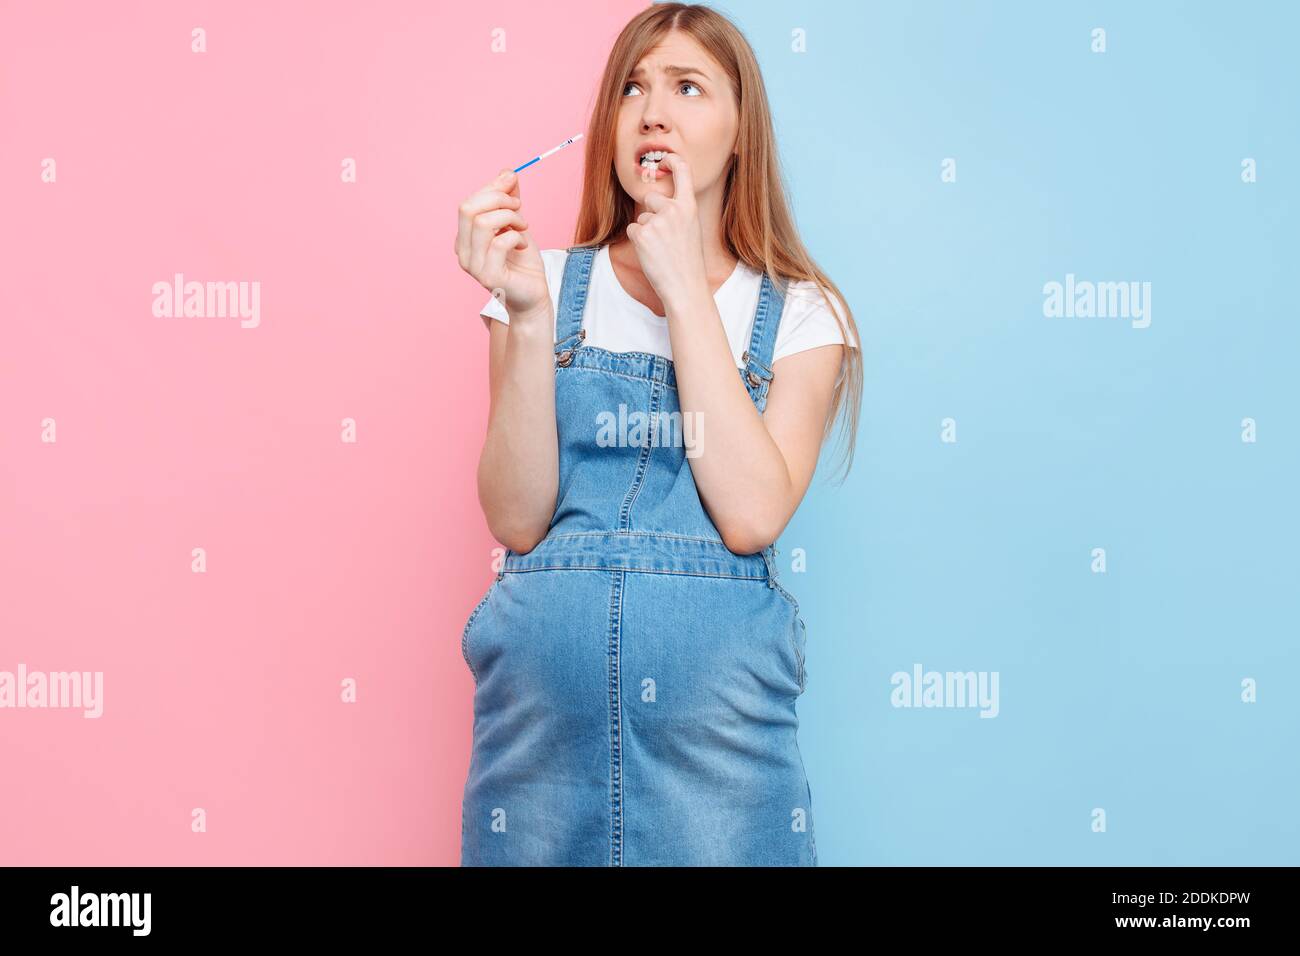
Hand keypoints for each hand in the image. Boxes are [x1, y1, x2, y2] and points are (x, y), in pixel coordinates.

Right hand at [454, 168, 548, 320]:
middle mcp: (463, 251)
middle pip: (468, 209)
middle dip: (498, 199)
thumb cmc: (522, 260)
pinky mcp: (489, 277)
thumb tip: (507, 173)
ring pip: (483, 223)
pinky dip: (516, 236)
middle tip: (519, 207)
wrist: (533, 294)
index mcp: (464, 237)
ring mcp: (473, 266)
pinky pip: (500, 242)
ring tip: (523, 226)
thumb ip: (508, 199)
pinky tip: (523, 244)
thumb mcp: (515, 222)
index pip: (468, 203)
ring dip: (510, 217)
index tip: (512, 182)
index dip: (492, 188)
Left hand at [625, 153, 707, 311]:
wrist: (685, 286)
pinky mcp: (641, 234)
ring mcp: (656, 221)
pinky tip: (651, 254)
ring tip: (660, 251)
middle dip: (652, 214)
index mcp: (689, 207)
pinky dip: (638, 242)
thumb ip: (678, 213)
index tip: (667, 157)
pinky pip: (633, 230)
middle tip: (664, 238)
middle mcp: (673, 209)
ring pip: (642, 218)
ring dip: (646, 232)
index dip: (673, 161)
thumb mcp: (691, 230)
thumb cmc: (688, 262)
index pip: (683, 172)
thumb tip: (658, 203)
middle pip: (651, 199)